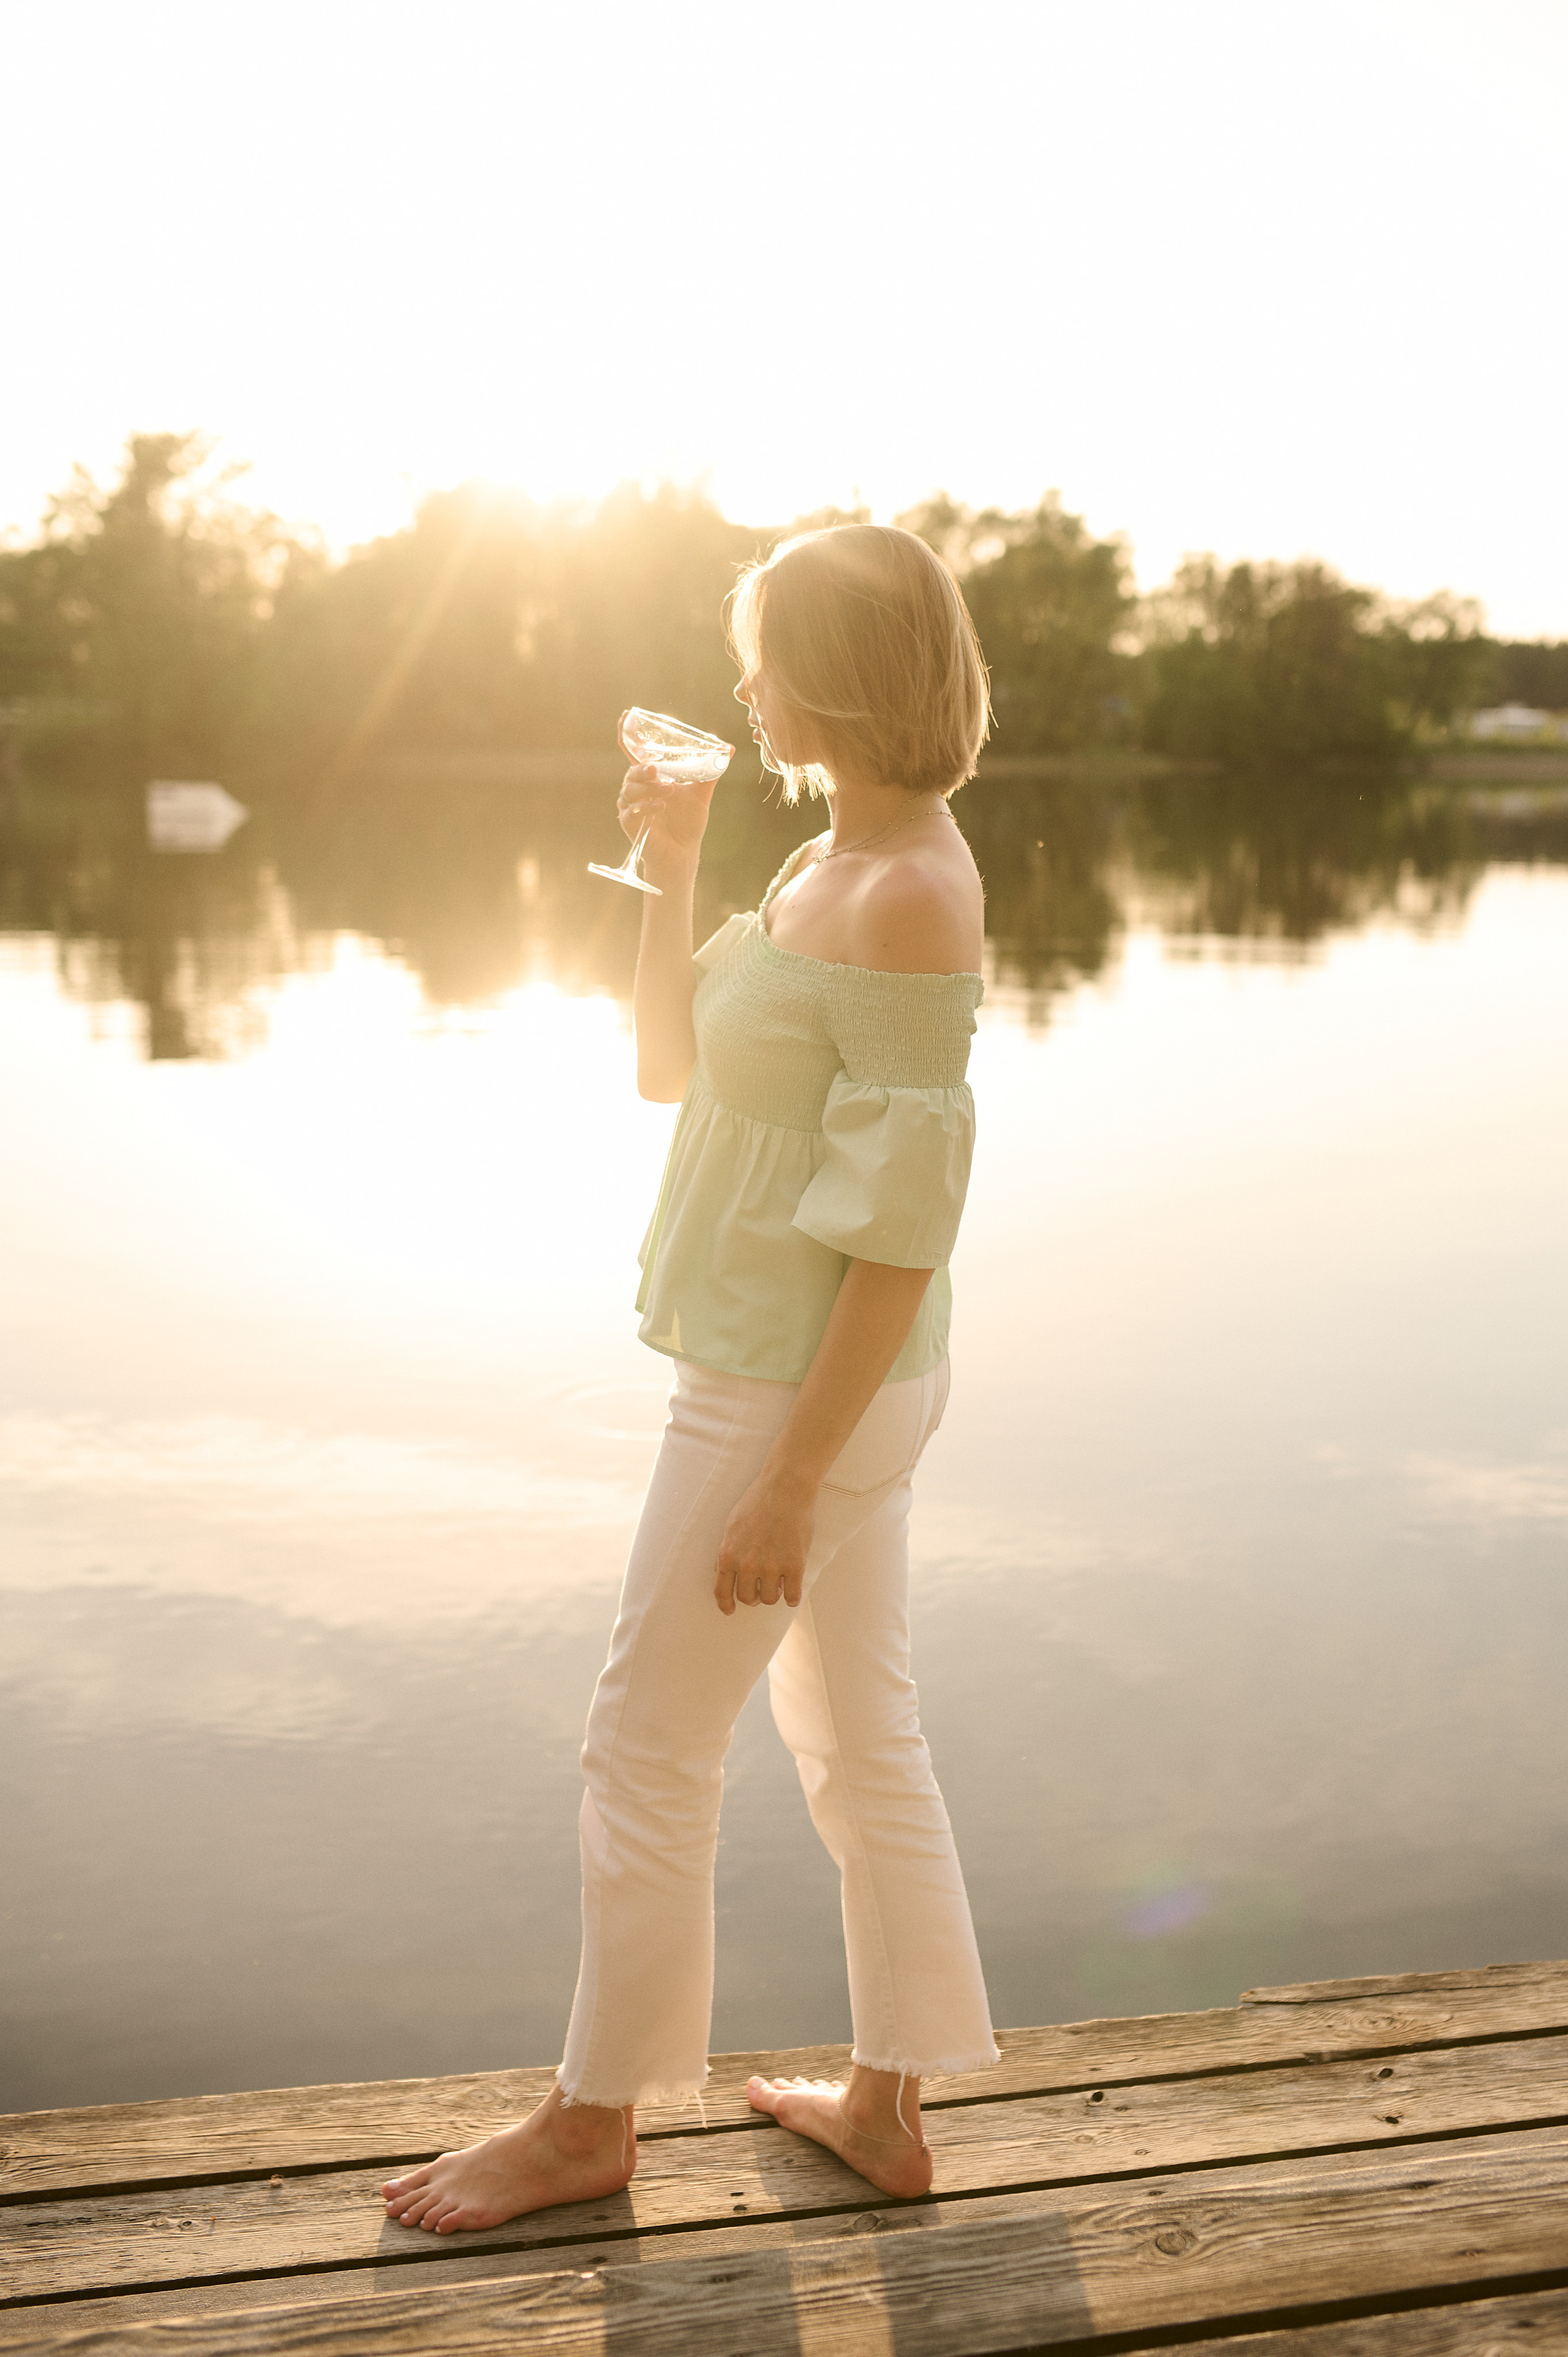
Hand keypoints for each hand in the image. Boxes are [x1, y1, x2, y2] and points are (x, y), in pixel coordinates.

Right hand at [616, 744, 719, 886]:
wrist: (684, 852)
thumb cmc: (688, 823)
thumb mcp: (701, 793)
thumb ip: (711, 771)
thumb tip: (728, 749)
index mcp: (650, 777)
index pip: (633, 752)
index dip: (626, 733)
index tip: (625, 716)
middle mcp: (638, 789)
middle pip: (631, 771)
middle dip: (642, 768)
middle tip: (657, 769)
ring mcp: (631, 806)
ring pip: (629, 789)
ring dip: (648, 788)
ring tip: (669, 790)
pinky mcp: (630, 824)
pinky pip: (631, 810)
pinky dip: (646, 806)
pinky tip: (661, 806)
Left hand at [714, 1471, 816, 1615]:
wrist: (786, 1488)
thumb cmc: (758, 1501)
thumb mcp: (731, 1525)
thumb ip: (726, 1550)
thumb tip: (720, 1570)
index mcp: (728, 1554)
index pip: (721, 1591)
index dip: (725, 1605)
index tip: (730, 1610)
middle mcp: (748, 1564)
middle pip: (748, 1598)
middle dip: (754, 1596)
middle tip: (761, 1588)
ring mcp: (772, 1566)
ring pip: (770, 1599)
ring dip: (773, 1593)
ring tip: (778, 1581)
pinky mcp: (795, 1565)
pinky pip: (792, 1596)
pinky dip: (792, 1597)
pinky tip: (792, 1589)